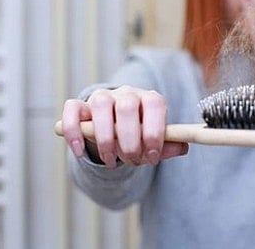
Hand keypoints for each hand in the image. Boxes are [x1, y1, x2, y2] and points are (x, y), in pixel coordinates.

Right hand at [61, 85, 188, 167]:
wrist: (115, 129)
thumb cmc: (139, 135)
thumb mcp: (154, 142)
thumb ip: (167, 145)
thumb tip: (182, 146)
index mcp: (149, 98)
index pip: (155, 104)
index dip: (154, 132)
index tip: (152, 156)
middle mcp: (127, 93)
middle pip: (127, 107)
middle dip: (130, 141)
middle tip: (132, 160)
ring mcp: (102, 97)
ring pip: (101, 106)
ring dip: (105, 139)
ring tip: (112, 160)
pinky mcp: (81, 105)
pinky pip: (72, 110)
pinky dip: (74, 132)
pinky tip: (79, 151)